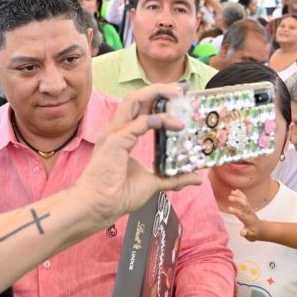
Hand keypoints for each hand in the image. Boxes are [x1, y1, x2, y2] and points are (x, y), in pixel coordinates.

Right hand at [77, 84, 202, 222]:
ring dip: (157, 94)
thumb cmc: (118, 194)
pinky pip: (138, 123)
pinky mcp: (115, 141)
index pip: (140, 109)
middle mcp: (117, 130)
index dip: (158, 99)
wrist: (99, 206)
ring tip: (177, 95)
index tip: (179, 97)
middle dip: (159, 90)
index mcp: (122, 136)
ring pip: (134, 101)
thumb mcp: (154, 183)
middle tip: (181, 89)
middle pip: (136, 98)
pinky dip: (157, 120)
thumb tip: (197, 178)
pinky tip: (175, 124)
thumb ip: (174, 178)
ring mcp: (114, 134)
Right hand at [226, 189, 261, 240]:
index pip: (242, 215)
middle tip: (229, 197)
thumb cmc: (254, 233)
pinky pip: (245, 200)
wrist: (262, 230)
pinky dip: (241, 194)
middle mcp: (249, 213)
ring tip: (232, 191)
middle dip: (238, 200)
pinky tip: (235, 191)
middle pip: (244, 205)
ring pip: (245, 201)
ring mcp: (249, 210)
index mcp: (248, 220)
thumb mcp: (250, 236)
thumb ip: (246, 234)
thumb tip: (242, 232)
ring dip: (239, 196)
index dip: (236, 211)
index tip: (229, 208)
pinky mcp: (248, 208)